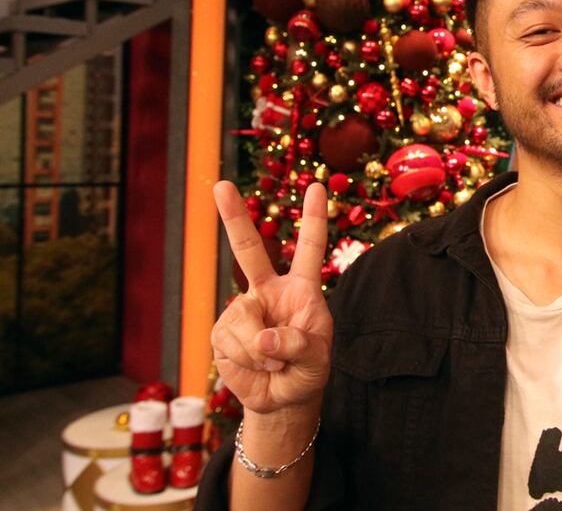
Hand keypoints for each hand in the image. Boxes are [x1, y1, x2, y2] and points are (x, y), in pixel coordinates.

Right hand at [211, 181, 333, 414]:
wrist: (281, 400)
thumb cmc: (306, 373)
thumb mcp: (316, 360)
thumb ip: (297, 344)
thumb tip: (263, 335)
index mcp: (300, 290)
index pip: (309, 249)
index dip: (313, 219)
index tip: (317, 186)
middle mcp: (269, 292)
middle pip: (248, 250)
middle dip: (233, 217)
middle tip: (221, 185)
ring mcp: (243, 309)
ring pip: (242, 317)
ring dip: (259, 348)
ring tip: (274, 362)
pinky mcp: (222, 331)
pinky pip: (230, 340)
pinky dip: (246, 359)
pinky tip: (256, 366)